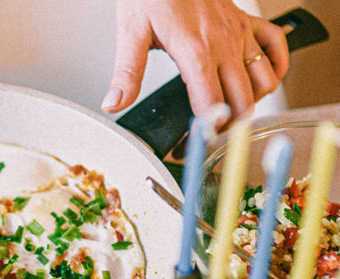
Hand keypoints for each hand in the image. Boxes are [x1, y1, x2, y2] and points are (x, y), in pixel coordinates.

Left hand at [101, 0, 288, 120]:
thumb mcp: (131, 33)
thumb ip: (126, 72)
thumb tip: (115, 103)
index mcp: (196, 53)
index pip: (212, 105)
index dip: (208, 131)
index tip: (199, 144)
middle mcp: (224, 45)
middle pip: (243, 100)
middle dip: (231, 124)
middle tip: (213, 134)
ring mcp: (239, 33)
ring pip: (264, 79)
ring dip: (253, 101)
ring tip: (230, 112)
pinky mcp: (246, 21)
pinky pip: (276, 46)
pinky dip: (275, 67)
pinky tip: (259, 80)